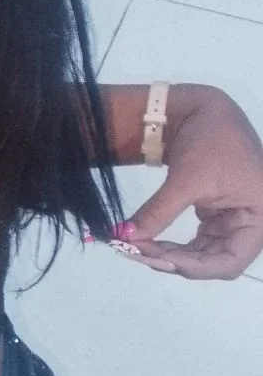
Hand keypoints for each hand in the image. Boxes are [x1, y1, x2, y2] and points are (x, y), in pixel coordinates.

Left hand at [127, 87, 262, 279]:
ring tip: (137, 248)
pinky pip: (195, 242)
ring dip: (170, 256)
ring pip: (203, 255)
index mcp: (260, 217)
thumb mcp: (185, 178)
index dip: (194, 267)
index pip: (231, 262)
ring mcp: (233, 222)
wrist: (204, 108)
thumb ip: (158, 212)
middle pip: (216, 262)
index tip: (157, 259)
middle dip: (177, 261)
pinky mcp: (216, 217)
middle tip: (137, 253)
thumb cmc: (208, 139)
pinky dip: (172, 245)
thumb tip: (125, 237)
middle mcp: (251, 225)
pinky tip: (148, 242)